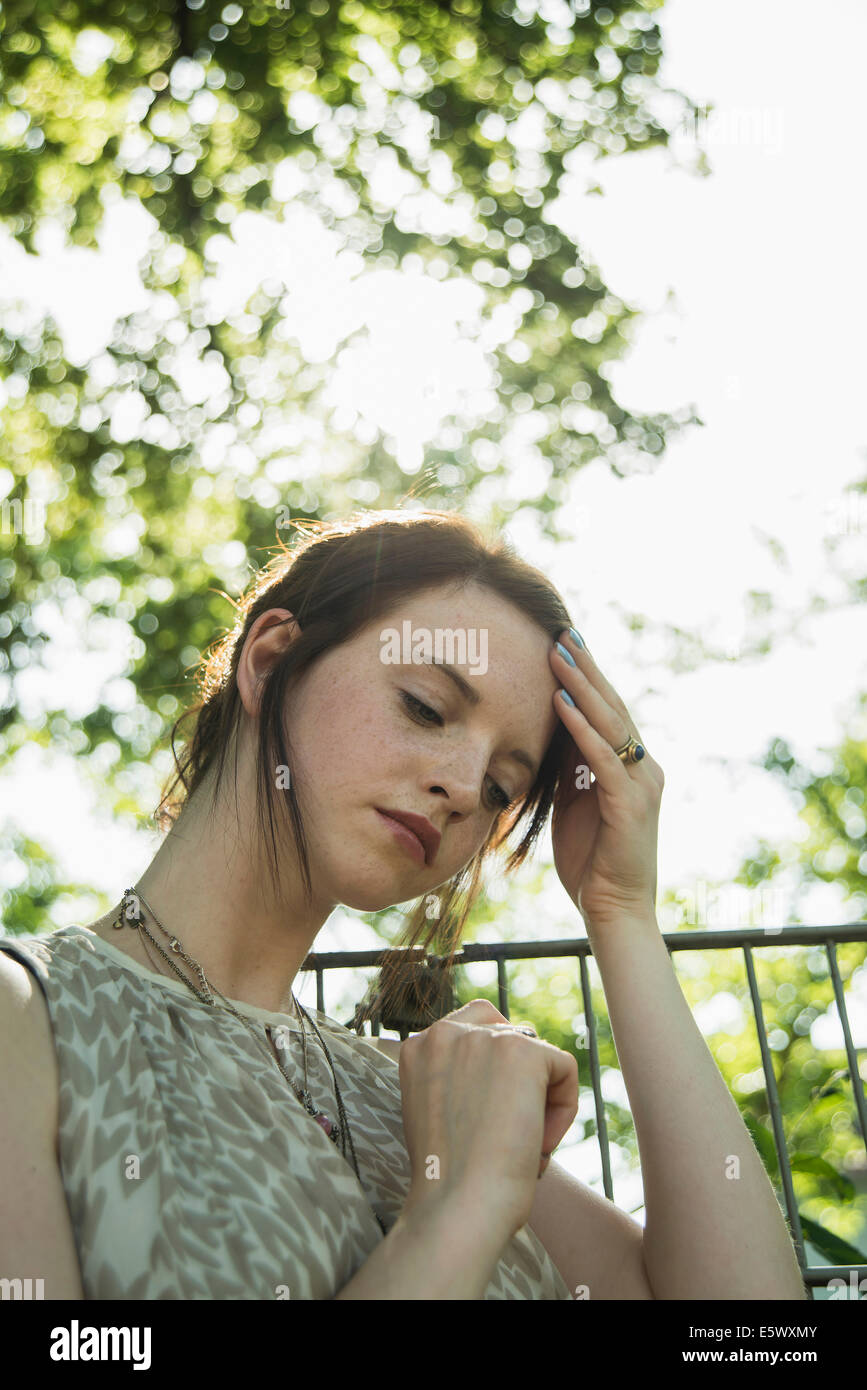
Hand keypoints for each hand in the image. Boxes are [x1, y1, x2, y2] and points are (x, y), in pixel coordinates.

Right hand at [399, 999, 578, 1237]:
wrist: (458, 1206)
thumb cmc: (449, 1179)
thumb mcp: (435, 1114)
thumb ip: (455, 1080)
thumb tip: (501, 1073)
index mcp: (416, 1047)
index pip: (473, 1030)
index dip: (493, 1072)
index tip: (487, 1118)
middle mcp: (444, 1032)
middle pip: (510, 1036)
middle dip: (519, 1084)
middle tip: (506, 1134)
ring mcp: (483, 1038)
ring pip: (538, 1058)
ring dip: (539, 1102)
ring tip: (522, 1146)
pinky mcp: (522, 1050)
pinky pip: (563, 1068)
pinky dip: (563, 1110)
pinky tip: (538, 1144)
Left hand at [549, 628, 663, 927]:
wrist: (614, 911)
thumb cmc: (591, 862)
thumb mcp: (573, 803)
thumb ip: (568, 769)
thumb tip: (549, 733)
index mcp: (631, 768)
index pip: (608, 712)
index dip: (587, 678)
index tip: (564, 644)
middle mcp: (643, 769)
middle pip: (613, 707)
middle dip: (586, 669)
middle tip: (563, 632)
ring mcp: (640, 785)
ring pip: (610, 724)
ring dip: (582, 687)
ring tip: (559, 653)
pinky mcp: (630, 805)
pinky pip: (601, 759)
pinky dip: (580, 729)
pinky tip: (560, 703)